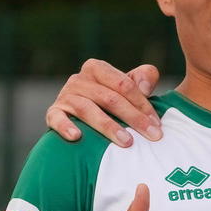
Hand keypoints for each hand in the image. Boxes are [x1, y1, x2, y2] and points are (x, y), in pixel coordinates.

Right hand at [46, 59, 163, 146]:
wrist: (80, 116)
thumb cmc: (111, 99)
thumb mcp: (128, 86)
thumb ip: (144, 78)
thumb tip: (145, 86)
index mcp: (97, 68)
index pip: (124, 85)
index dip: (143, 104)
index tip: (157, 124)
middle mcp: (78, 79)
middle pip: (110, 98)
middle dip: (134, 118)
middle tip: (152, 136)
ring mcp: (64, 96)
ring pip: (88, 110)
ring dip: (109, 127)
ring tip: (127, 142)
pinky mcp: (53, 113)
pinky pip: (57, 119)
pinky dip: (65, 127)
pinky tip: (76, 137)